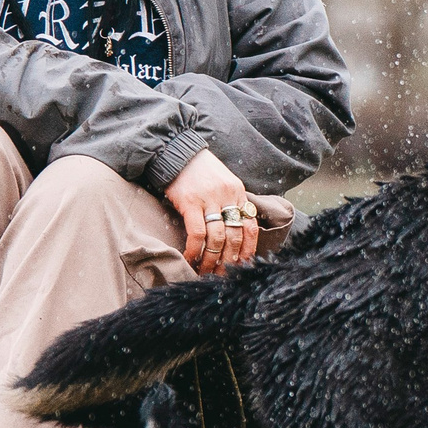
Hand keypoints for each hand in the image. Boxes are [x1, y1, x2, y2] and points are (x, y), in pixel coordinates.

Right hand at [163, 148, 257, 275]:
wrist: (176, 152)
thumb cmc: (198, 170)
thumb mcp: (222, 183)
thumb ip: (230, 203)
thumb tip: (232, 233)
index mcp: (238, 192)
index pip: (251, 226)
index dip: (248, 250)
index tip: (241, 265)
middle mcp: (228, 196)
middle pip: (235, 236)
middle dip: (229, 260)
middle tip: (222, 275)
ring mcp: (209, 199)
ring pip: (218, 238)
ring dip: (211, 260)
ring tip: (205, 272)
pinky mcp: (190, 202)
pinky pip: (197, 233)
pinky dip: (194, 250)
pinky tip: (189, 259)